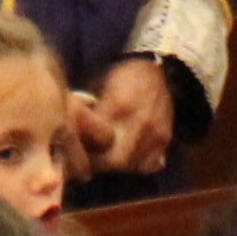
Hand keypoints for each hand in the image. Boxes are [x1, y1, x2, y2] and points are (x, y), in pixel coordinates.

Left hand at [74, 57, 174, 175]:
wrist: (156, 68)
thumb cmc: (120, 75)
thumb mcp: (98, 85)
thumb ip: (88, 112)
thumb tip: (71, 134)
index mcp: (118, 106)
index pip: (96, 142)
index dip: (83, 152)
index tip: (74, 153)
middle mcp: (139, 122)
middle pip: (115, 161)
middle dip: (98, 165)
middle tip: (88, 161)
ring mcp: (155, 132)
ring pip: (131, 165)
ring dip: (115, 167)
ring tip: (105, 159)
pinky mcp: (165, 138)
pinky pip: (149, 164)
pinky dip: (136, 165)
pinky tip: (126, 157)